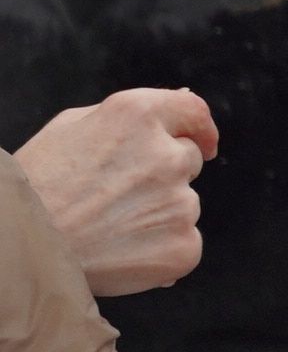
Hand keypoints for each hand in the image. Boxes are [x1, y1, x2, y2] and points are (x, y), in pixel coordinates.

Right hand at [15, 88, 216, 294]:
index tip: (203, 141)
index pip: (193, 110)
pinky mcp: (183, 246)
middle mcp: (167, 155)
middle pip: (186, 160)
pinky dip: (160, 248)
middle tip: (112, 197)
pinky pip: (184, 242)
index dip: (199, 127)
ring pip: (183, 204)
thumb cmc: (36, 187)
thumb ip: (129, 115)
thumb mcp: (68, 129)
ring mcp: (180, 203)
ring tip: (106, 227)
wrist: (20, 248)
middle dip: (160, 174)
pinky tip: (120, 252)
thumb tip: (182, 99)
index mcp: (137, 116)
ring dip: (157, 213)